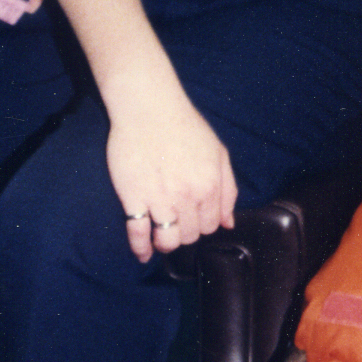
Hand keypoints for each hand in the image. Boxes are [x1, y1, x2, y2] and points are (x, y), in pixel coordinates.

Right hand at [105, 85, 237, 262]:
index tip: (194, 220)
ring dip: (166, 243)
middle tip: (178, 224)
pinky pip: (138, 233)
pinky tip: (143, 253)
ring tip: (162, 237)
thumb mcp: (218, 153)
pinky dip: (140, 248)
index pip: (210, 225)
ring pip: (168, 240)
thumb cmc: (184, 127)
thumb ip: (227, 189)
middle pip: (190, 236)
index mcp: (210, 185)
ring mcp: (159, 199)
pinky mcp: (133, 197)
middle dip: (186, 234)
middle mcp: (187, 196)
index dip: (202, 225)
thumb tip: (228, 223)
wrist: (149, 108)